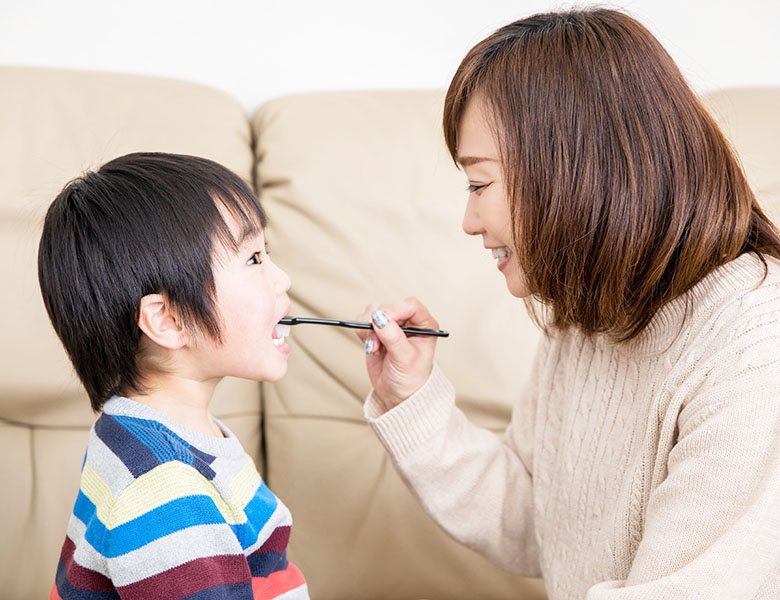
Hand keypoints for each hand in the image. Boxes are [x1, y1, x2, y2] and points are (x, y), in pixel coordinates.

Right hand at [357, 297, 438, 411]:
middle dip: (378, 323)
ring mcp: (392, 325)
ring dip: (368, 328)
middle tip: (377, 343)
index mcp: (424, 325)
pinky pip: (363, 321)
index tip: (383, 321)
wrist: (399, 394)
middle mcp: (408, 322)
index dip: (395, 310)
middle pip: (388, 307)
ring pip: (373, 311)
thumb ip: (393, 337)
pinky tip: (371, 347)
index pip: (410, 305)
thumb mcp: (405, 359)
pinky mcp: (377, 331)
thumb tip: (379, 318)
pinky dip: (362, 332)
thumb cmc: (411, 379)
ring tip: (375, 347)